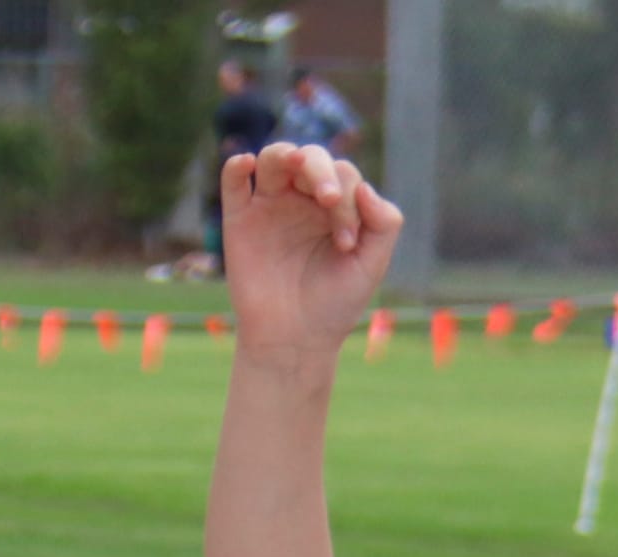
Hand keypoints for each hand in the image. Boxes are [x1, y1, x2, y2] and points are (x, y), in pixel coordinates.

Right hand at [221, 141, 400, 360]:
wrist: (294, 339)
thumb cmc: (334, 305)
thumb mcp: (370, 267)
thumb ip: (383, 225)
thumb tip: (365, 186)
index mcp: (335, 208)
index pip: (344, 177)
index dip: (349, 199)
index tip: (346, 243)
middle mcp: (303, 200)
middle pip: (311, 158)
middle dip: (322, 172)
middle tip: (329, 201)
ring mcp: (270, 205)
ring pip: (274, 158)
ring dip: (286, 155)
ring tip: (296, 165)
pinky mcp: (240, 218)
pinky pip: (233, 181)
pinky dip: (237, 166)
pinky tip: (247, 163)